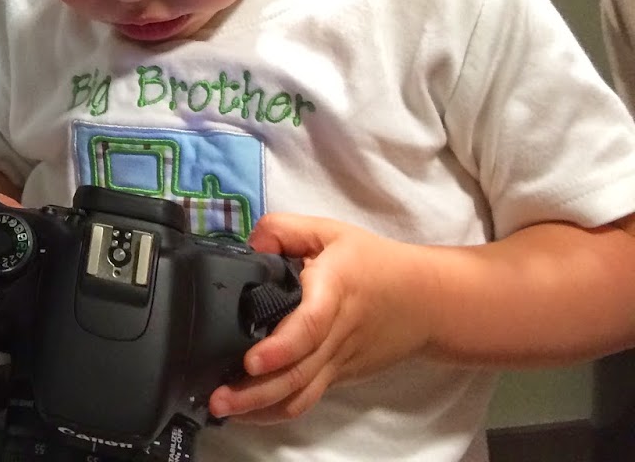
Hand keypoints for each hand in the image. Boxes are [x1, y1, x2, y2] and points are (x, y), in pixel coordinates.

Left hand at [208, 213, 432, 423]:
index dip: (280, 348)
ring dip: (260, 408)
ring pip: (300, 395)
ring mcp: (337, 362)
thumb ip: (283, 229)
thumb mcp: (329, 231)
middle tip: (217, 399)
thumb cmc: (373, 263)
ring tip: (222, 410)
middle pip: (296, 373)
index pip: (309, 326)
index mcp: (332, 292)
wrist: (426, 302)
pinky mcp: (337, 377)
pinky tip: (247, 413)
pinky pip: (306, 399)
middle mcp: (334, 335)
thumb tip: (250, 246)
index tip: (251, 361)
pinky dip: (276, 410)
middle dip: (254, 392)